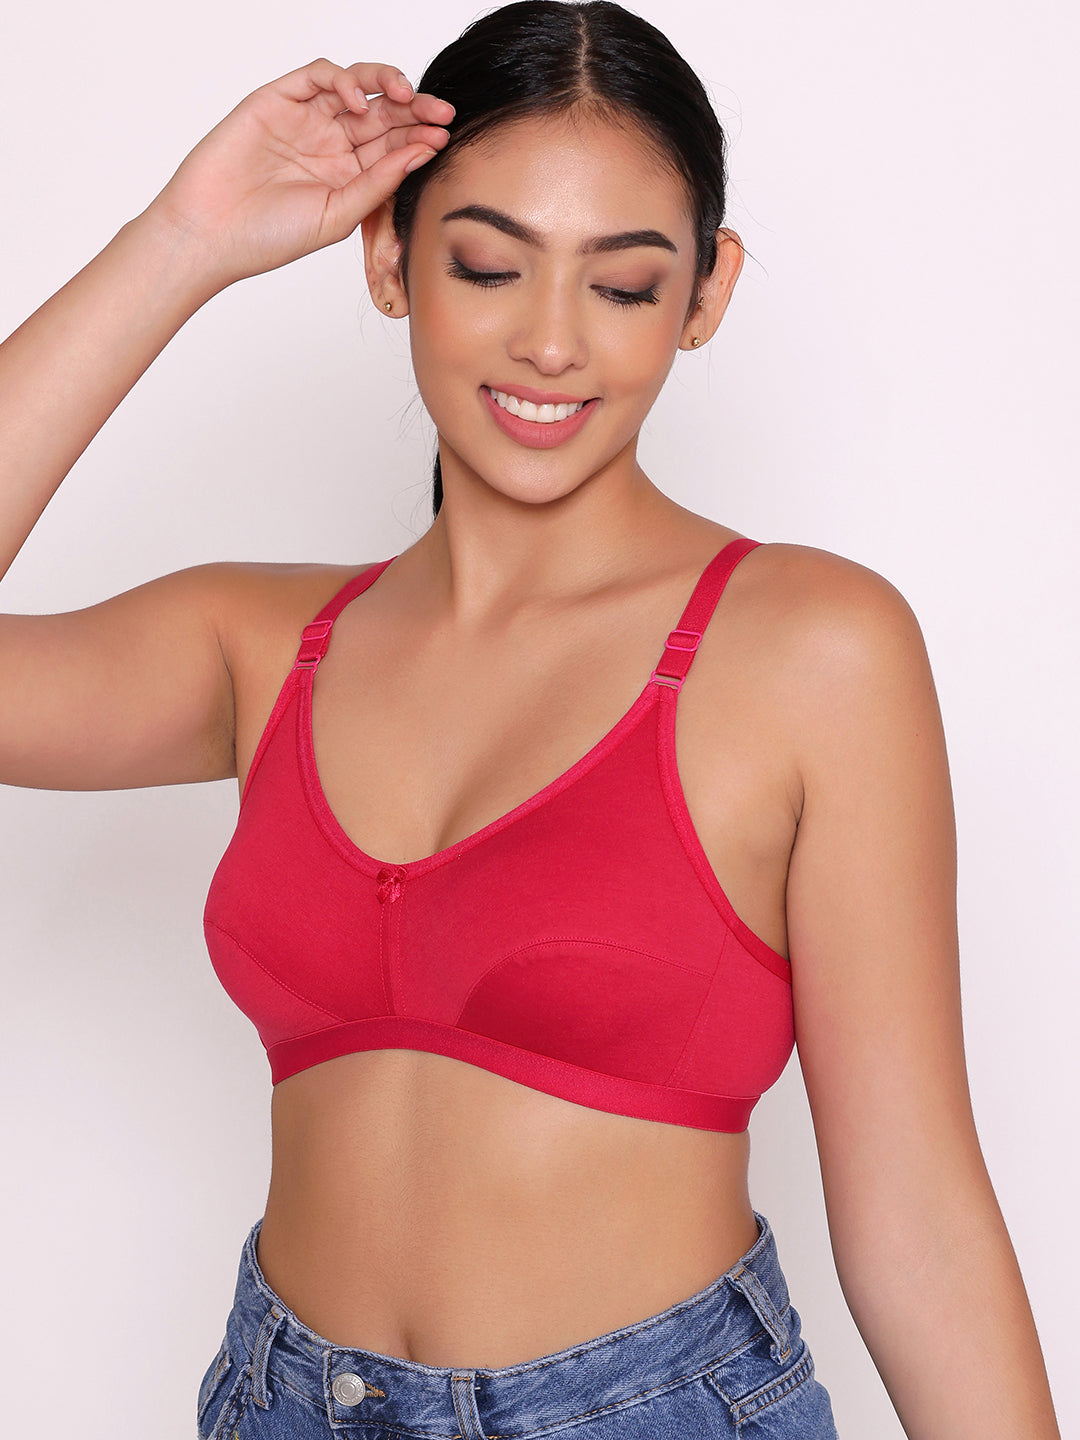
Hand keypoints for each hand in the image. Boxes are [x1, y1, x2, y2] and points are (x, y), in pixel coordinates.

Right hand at [142, 59, 452, 288]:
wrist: (212, 233)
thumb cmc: (270, 237)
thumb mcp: (338, 215)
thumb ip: (378, 183)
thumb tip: (422, 153)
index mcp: (349, 174)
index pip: (394, 146)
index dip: (420, 137)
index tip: (446, 138)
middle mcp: (330, 143)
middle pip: (382, 113)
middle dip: (414, 108)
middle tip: (441, 111)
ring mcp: (306, 119)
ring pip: (356, 85)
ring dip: (385, 83)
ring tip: (406, 96)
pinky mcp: (278, 99)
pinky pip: (318, 76)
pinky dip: (343, 79)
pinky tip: (360, 101)